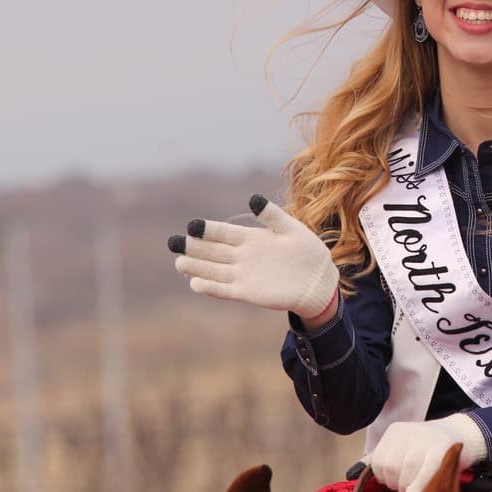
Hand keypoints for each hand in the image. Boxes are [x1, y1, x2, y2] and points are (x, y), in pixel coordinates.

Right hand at [167, 195, 339, 319]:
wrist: (318, 281)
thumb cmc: (307, 252)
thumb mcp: (292, 229)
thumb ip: (273, 215)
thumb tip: (253, 199)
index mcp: (251, 238)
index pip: (223, 232)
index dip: (208, 229)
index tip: (192, 226)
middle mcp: (243, 256)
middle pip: (212, 251)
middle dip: (193, 247)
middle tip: (173, 243)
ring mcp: (244, 275)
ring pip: (214, 270)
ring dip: (196, 267)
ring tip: (179, 262)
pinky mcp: (248, 293)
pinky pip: (225, 290)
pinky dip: (211, 287)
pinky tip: (196, 283)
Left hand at [365, 414, 487, 491]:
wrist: (462, 434)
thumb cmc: (429, 448)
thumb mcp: (405, 448)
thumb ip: (384, 458)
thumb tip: (355, 471)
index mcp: (395, 431)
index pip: (378, 460)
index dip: (384, 478)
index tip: (394, 483)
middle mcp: (408, 431)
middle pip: (391, 467)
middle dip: (396, 485)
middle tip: (405, 491)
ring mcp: (425, 437)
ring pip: (406, 470)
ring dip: (407, 489)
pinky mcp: (442, 446)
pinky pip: (426, 470)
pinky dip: (419, 485)